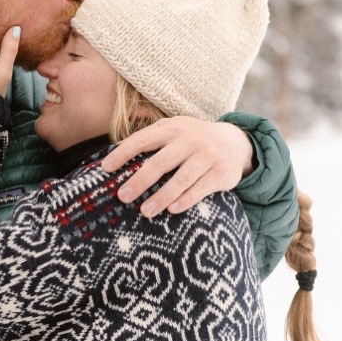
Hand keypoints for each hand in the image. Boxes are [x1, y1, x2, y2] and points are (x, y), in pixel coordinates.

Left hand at [102, 117, 254, 216]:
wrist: (236, 142)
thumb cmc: (193, 141)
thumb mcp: (174, 131)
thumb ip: (149, 139)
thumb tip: (112, 155)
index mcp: (172, 128)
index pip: (143, 139)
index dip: (124, 153)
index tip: (105, 168)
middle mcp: (190, 140)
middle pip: (161, 162)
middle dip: (140, 180)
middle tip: (122, 196)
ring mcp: (207, 156)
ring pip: (181, 179)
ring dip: (161, 197)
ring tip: (145, 212)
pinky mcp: (221, 173)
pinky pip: (201, 188)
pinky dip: (186, 199)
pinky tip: (172, 210)